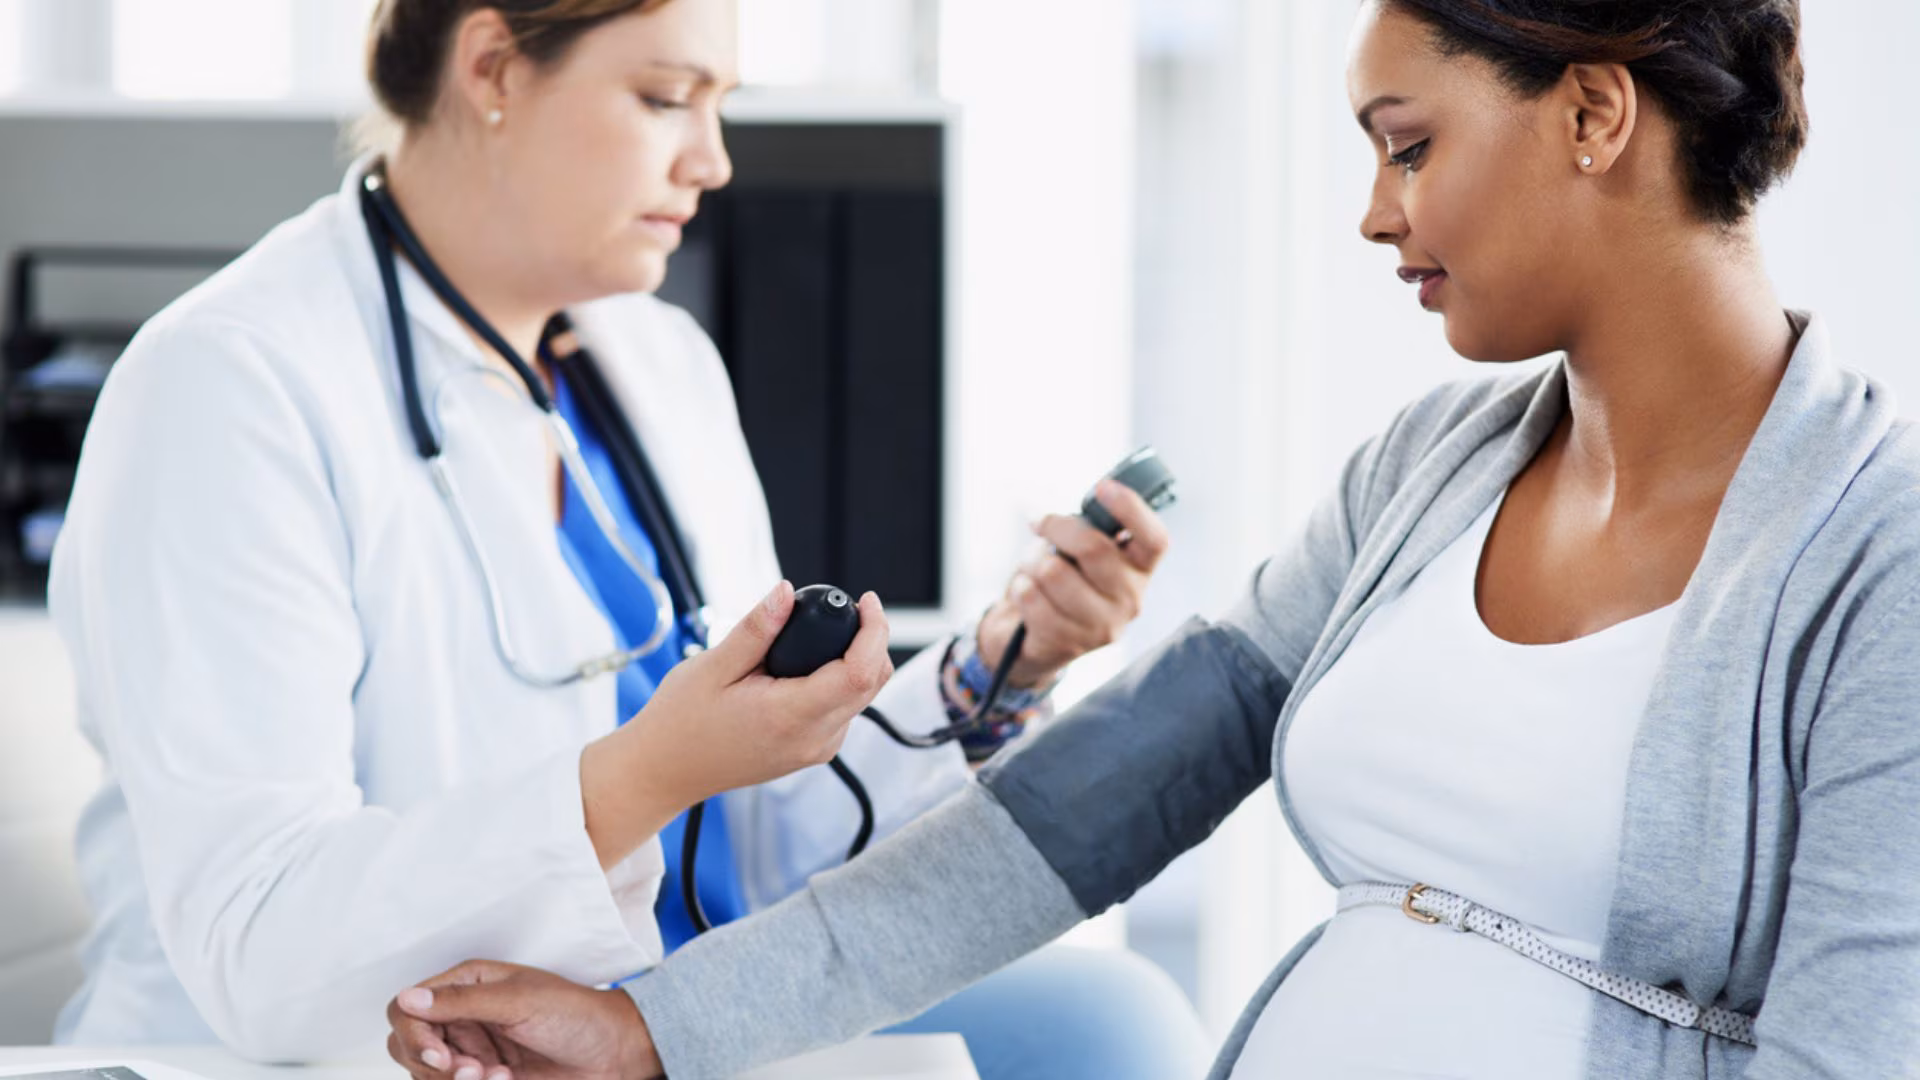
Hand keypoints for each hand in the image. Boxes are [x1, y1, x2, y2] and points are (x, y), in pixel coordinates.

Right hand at [386, 960, 659, 1079]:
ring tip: (497, 1076)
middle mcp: (461, 1016)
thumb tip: (409, 998)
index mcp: (466, 985)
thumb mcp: (519, 1002)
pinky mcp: (482, 1076)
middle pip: (406, 1045)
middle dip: (433, 1064)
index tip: (438, 1056)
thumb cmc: (575, 1014)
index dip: (412, 1034)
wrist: (613, 1053)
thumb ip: (462, 1003)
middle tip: (473, 1071)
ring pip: (426, 1074)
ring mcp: (470, 1048)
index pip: (405, 1008)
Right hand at [580, 580, 892, 867]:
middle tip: (848, 609)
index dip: (874, 632)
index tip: (866, 601)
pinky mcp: (812, 752)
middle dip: (871, 640)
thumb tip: (787, 592)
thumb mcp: (712, 666)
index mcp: (790, 717)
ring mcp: (816, 750)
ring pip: (862, 697)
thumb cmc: (681, 723)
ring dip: (858, 660)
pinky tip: (813, 664)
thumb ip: (756, 629)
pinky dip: (842, 681)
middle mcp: (813, 739)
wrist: (666, 771)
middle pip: (871, 683)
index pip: (860, 672)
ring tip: (825, 633)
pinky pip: (844, 711)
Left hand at [977, 478, 1171, 688]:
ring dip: (1033, 561)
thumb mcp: (1085, 552)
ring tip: (1036, 569)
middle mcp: (1131, 599)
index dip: (1131, 509)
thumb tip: (1062, 520)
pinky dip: (1020, 586)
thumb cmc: (1068, 579)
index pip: (1155, 539)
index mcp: (1142, 569)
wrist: (1042, 637)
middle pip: (1094, 548)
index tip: (1102, 486)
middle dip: (1057, 527)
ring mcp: (1102, 626)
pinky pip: (1031, 596)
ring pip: (1054, 572)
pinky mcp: (1069, 643)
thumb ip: (1089, 531)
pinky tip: (1029, 592)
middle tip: (1041, 523)